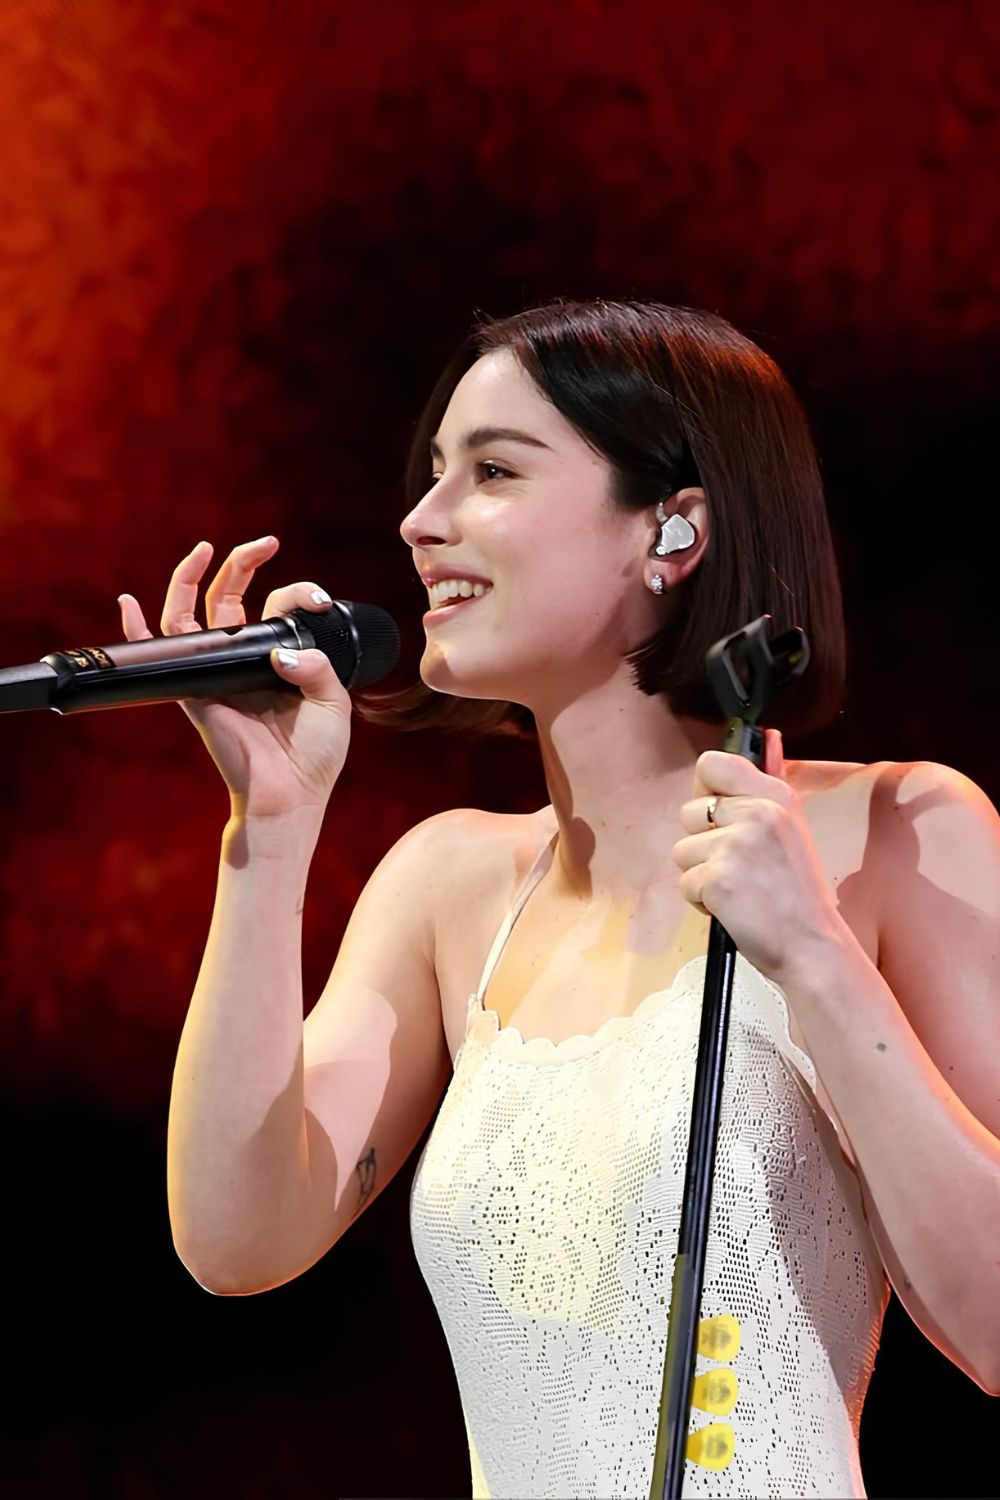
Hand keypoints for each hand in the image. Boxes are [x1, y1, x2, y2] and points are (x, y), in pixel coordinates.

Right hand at [118, 537, 353, 820]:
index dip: (298, 593)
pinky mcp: (193, 690)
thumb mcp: (332, 702)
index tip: (318, 600)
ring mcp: (216, 672)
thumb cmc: (313, 755)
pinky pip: (160, 653)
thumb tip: (280, 650)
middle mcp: (244, 659)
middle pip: (232, 598)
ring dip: (194, 577)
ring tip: (206, 548)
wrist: (289, 794)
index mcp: (279, 658)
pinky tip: (129, 602)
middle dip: (244, 564)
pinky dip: (137, 629)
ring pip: (192, 614)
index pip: (279, 609)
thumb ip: (317, 665)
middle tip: (265, 542)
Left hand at [671, 729, 845, 987]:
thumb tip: (768, 736)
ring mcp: (735, 845)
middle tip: (739, 867)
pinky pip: (684, 882)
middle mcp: (757, 813)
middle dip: (702, 844)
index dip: (705, 792)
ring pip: (681, 851)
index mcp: (775, 796)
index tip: (720, 817)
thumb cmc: (797, 893)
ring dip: (700, 875)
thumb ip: (773, 780)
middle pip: (688, 812)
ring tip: (739, 888)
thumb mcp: (793, 827)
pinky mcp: (717, 878)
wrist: (812, 946)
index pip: (711, 764)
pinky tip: (732, 907)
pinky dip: (701, 900)